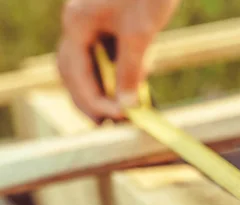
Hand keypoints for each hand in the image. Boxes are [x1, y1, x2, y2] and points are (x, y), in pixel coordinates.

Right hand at [57, 0, 179, 121]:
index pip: (75, 72)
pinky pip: (109, 55)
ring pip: (91, 64)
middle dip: (90, 99)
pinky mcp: (113, 23)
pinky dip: (120, 74)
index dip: (92, 100)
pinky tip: (136, 86)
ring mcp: (95, 22)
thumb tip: (126, 106)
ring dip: (105, 89)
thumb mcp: (141, 32)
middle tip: (109, 124)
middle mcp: (80, 24)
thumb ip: (132, 70)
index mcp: (77, 23)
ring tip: (122, 113)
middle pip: (76, 71)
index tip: (114, 119)